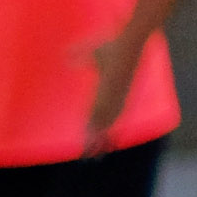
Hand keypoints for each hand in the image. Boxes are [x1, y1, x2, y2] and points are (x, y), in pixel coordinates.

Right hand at [81, 38, 139, 155]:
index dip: (95, 126)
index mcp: (112, 89)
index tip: (90, 138)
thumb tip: (66, 56)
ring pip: (104, 122)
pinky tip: (93, 138)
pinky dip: (99, 126)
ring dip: (97, 137)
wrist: (131, 40)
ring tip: (89, 154)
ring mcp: (117, 94)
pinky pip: (105, 112)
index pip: (101, 112)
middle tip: (91, 156)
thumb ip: (80, 55)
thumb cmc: (115, 44)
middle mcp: (117, 95)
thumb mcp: (94, 52)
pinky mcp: (116, 91)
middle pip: (104, 122)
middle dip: (98, 139)